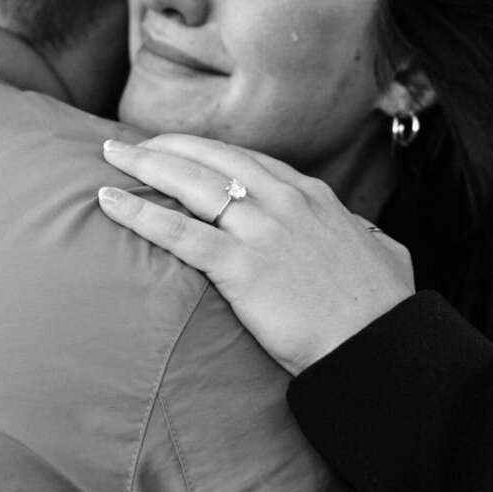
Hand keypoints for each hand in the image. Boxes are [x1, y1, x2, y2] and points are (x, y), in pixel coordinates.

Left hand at [98, 135, 414, 375]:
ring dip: (145, 165)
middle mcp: (285, 202)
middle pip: (214, 159)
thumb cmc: (383, 312)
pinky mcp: (241, 266)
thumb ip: (367, 238)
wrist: (376, 346)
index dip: (209, 153)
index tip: (182, 151)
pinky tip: (108, 203)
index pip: (250, 161)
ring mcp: (262, 231)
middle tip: (131, 144)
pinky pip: (178, 232)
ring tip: (111, 157)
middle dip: (168, 146)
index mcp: (315, 198)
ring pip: (190, 183)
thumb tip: (366, 236)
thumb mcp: (384, 256)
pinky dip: (139, 213)